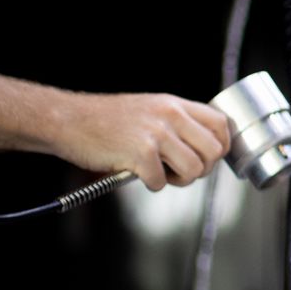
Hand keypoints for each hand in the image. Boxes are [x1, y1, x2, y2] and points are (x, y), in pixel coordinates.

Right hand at [57, 92, 230, 189]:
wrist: (68, 120)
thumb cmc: (106, 121)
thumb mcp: (150, 109)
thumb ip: (177, 123)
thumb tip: (205, 148)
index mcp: (175, 104)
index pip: (221, 124)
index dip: (221, 146)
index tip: (209, 158)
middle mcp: (170, 115)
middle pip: (214, 151)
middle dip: (202, 169)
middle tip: (181, 171)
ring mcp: (157, 134)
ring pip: (194, 169)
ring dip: (179, 180)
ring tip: (161, 174)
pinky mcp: (140, 153)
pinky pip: (161, 182)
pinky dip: (151, 185)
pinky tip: (138, 174)